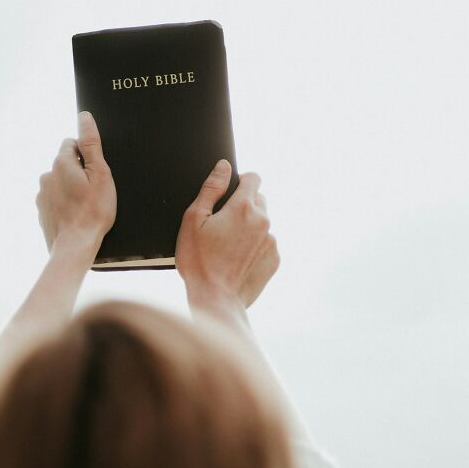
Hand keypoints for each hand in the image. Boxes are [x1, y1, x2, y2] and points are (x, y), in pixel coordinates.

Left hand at [35, 111, 116, 262]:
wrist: (75, 246)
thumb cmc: (92, 211)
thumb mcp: (100, 174)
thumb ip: (91, 143)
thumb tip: (84, 117)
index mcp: (60, 163)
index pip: (71, 143)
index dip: (86, 155)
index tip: (95, 172)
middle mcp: (46, 175)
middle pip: (65, 164)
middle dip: (78, 172)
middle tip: (93, 191)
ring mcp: (41, 194)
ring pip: (59, 182)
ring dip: (70, 188)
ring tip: (85, 206)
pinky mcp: (41, 211)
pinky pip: (54, 200)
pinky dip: (64, 204)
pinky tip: (75, 216)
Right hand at [175, 160, 278, 309]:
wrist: (216, 300)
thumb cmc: (199, 261)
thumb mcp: (194, 219)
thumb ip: (211, 188)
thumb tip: (224, 167)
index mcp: (243, 207)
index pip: (253, 178)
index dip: (240, 181)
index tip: (230, 192)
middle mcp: (263, 221)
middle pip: (258, 200)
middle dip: (243, 206)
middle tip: (222, 225)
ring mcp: (271, 241)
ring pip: (262, 223)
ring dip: (249, 227)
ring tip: (228, 246)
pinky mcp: (275, 259)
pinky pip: (266, 243)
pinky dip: (255, 246)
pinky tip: (237, 259)